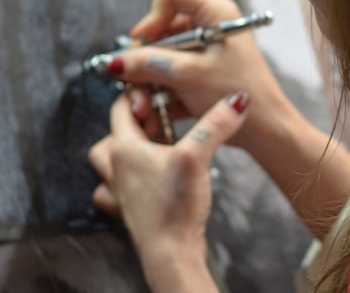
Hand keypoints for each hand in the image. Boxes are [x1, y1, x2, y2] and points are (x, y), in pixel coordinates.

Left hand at [88, 90, 249, 290]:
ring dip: (129, 151)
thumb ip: (216, 124)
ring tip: (155, 147)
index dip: (139, 95)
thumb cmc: (174, 208)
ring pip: (112, 162)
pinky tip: (150, 180)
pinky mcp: (133, 210)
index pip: (120, 107)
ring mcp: (122, 191)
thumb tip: (237, 101)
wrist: (170, 255)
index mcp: (124, 149)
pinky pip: (119, 189)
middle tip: (160, 121)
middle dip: (136, 123)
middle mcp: (117, 168)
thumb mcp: (197, 156)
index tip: (161, 94)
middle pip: (113, 134)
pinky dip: (129, 181)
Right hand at [111, 0, 292, 151]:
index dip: (152, 16)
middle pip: (161, 27)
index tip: (143, 45)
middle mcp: (210, 23)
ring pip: (162, 54)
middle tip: (132, 81)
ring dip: (149, 79)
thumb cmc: (236, 92)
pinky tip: (154, 111)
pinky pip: (171, 71)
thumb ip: (148, 64)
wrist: (265, 128)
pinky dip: (161, 89)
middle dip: (145, 57)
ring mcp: (206, 47)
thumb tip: (115, 62)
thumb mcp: (187, 75)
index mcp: (214, 11)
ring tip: (142, 105)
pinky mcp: (202, 69)